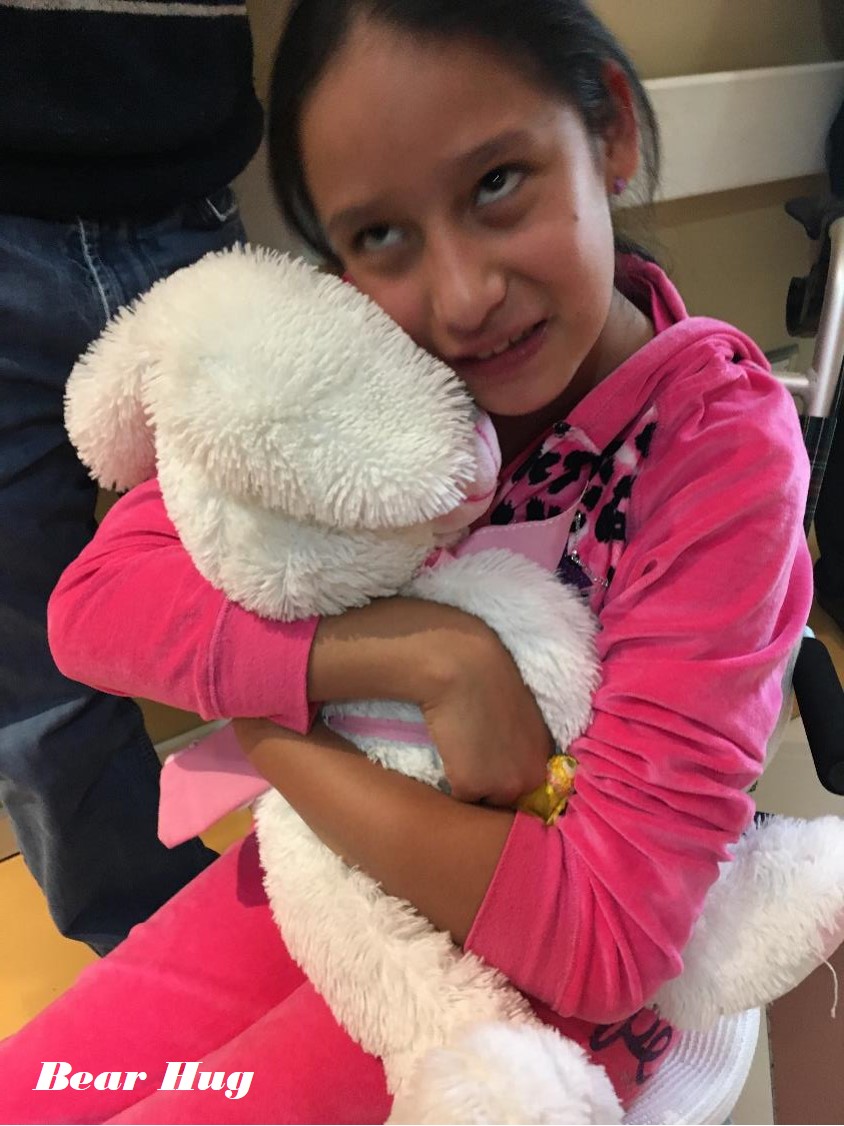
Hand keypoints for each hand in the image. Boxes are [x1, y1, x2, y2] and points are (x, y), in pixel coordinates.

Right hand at [419, 620, 552, 806]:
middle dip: (490, 789)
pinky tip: (448, 751)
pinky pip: (458, 797)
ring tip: (461, 752)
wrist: (463, 666)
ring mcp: (502, 787)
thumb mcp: (523, 716)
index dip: (506, 780)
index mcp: (545, 758)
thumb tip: (510, 761)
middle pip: (506, 803)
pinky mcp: (471, 788)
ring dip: (470, 788)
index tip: (491, 763)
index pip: (529, 792)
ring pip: (481, 803)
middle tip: (473, 757)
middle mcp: (531, 778)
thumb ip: (523, 746)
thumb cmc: (489, 679)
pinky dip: (450, 781)